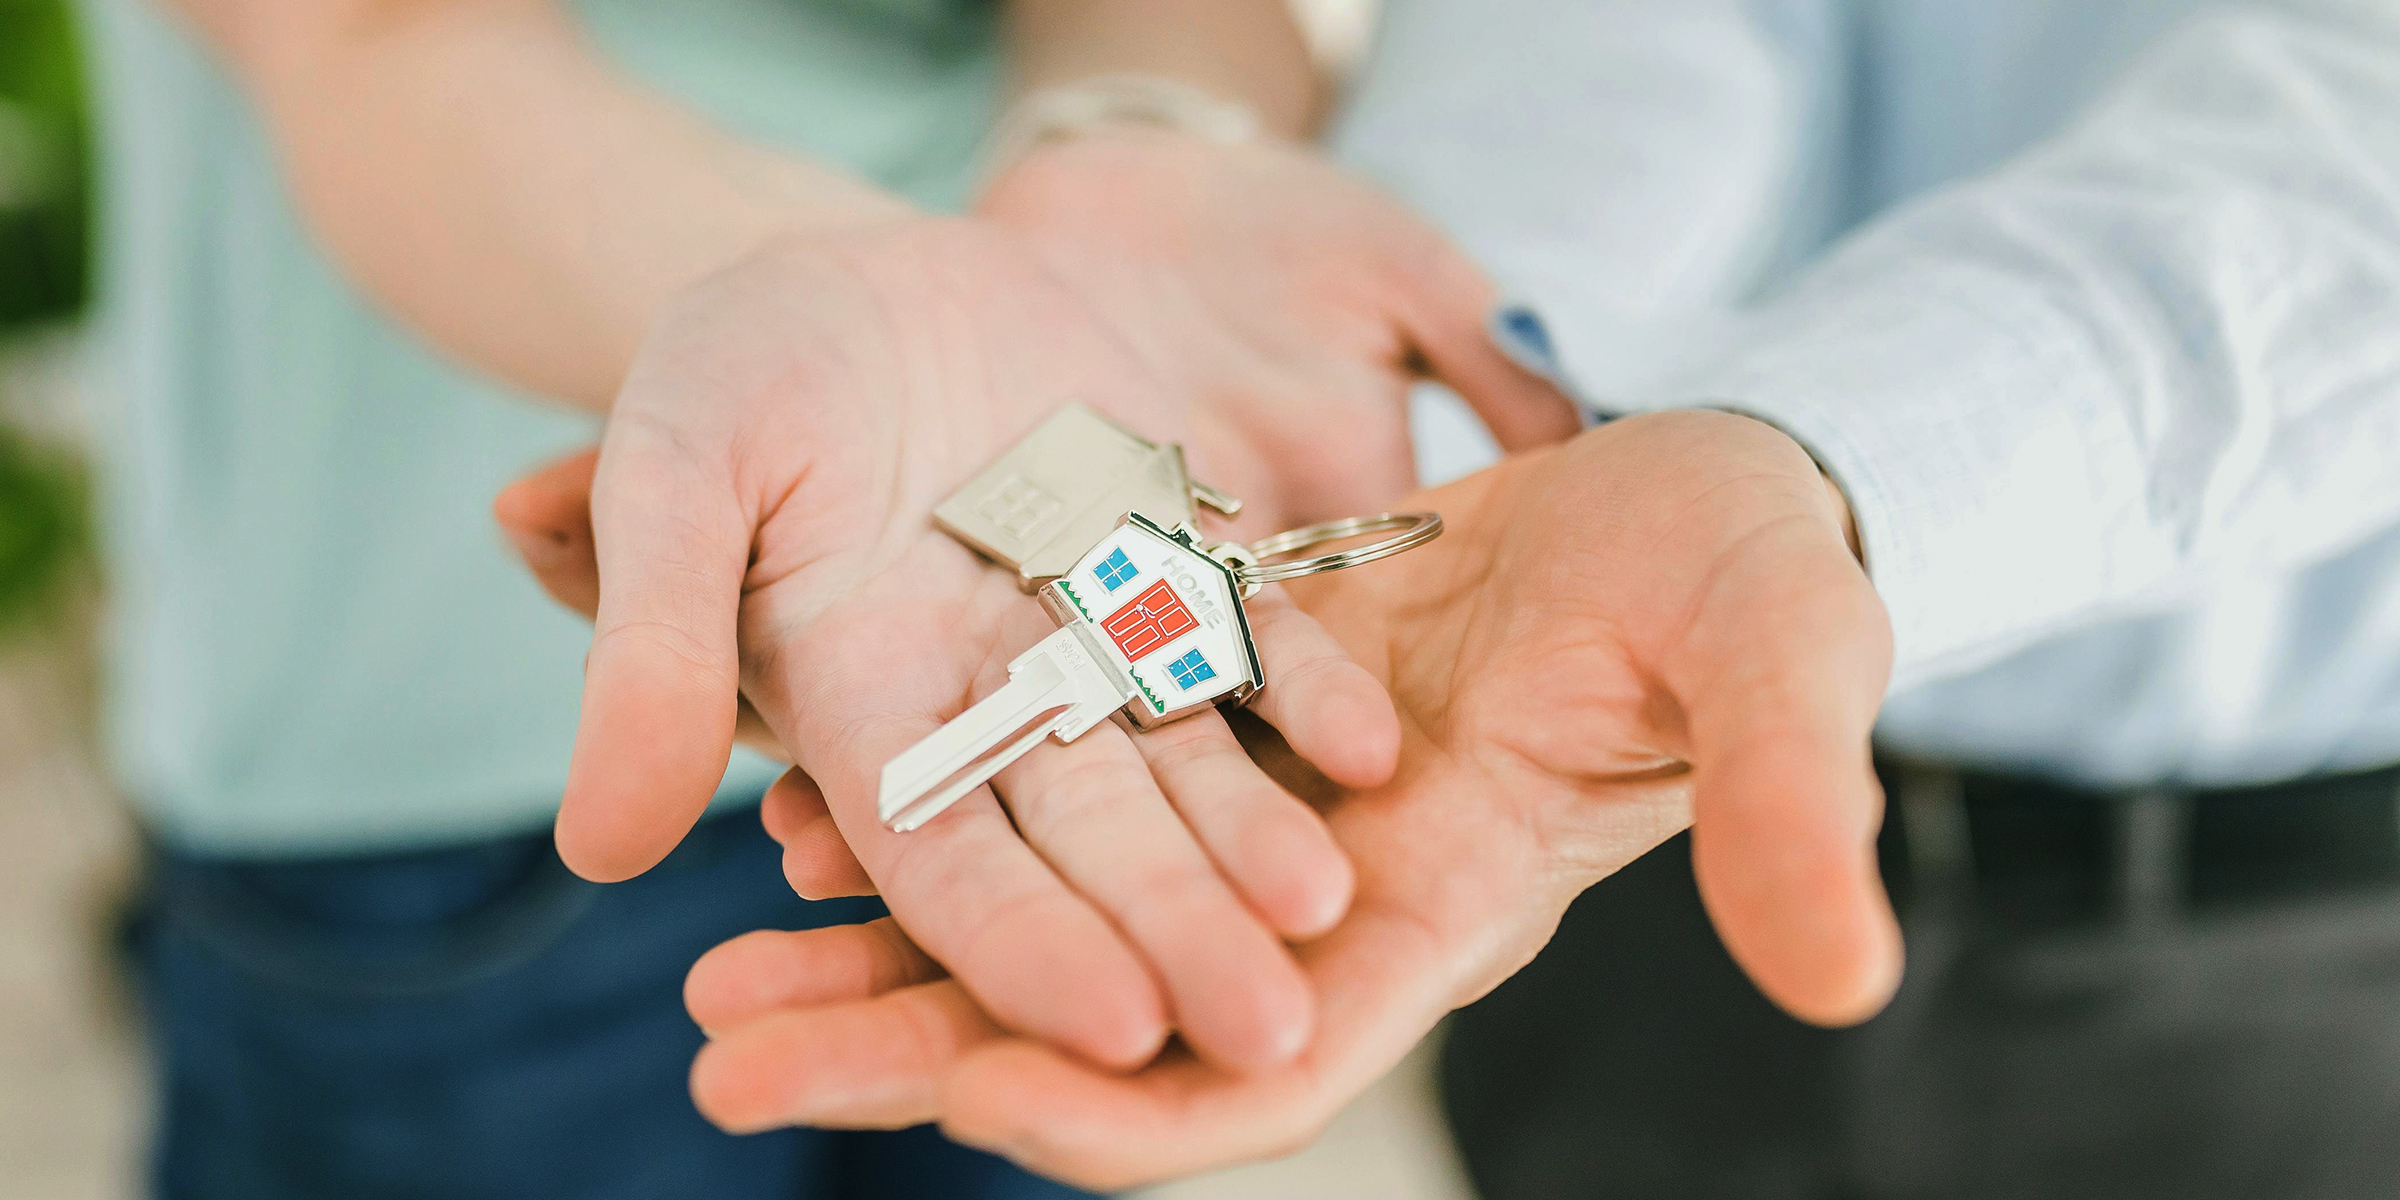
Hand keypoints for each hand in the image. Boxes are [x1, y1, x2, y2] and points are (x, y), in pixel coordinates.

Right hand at [504, 153, 1573, 1073]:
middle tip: (1270, 1034)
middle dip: (1172, 932)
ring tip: (1330, 911)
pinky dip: (1304, 686)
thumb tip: (601, 849)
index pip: (940, 853)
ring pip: (1183, 755)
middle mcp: (988, 699)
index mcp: (857, 709)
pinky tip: (1372, 750)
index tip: (1112, 1028)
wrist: (864, 268)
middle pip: (1088, 836)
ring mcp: (1091, 631)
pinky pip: (1250, 629)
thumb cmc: (742, 360)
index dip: (1022, 940)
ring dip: (1255, 834)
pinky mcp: (1175, 554)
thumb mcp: (675, 468)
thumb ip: (649, 647)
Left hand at [669, 411, 1901, 1187]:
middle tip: (728, 1057)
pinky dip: (935, 801)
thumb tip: (1847, 975)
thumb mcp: (1781, 662)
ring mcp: (1249, 811)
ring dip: (884, 946)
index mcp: (1435, 916)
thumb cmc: (1754, 570)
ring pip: (1044, 913)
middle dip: (920, 1052)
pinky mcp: (1203, 711)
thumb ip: (1790, 801)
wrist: (1697, 484)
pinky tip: (796, 796)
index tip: (963, 1096)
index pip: (1261, 1069)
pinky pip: (1043, 779)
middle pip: (1101, 1020)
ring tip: (714, 960)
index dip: (1121, 1104)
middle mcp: (1317, 895)